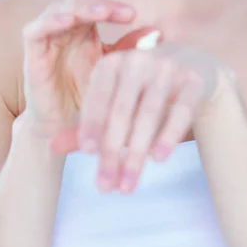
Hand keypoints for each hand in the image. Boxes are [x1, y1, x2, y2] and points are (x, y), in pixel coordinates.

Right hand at [21, 0, 158, 140]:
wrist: (68, 129)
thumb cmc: (92, 97)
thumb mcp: (116, 70)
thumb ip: (131, 50)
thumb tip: (159, 32)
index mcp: (86, 25)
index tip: (131, 3)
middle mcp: (66, 26)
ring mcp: (48, 38)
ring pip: (59, 7)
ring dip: (82, 6)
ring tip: (104, 11)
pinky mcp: (33, 54)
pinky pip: (35, 30)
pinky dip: (51, 21)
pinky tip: (68, 20)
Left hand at [51, 40, 236, 191]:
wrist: (194, 68)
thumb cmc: (143, 90)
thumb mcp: (114, 102)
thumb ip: (87, 124)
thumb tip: (51, 146)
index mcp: (114, 61)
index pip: (98, 95)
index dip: (91, 123)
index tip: (86, 154)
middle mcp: (139, 59)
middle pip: (122, 109)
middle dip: (112, 150)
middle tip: (104, 186)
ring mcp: (168, 67)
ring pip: (149, 113)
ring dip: (137, 152)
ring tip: (127, 185)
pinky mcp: (194, 79)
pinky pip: (181, 110)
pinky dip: (168, 134)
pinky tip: (158, 159)